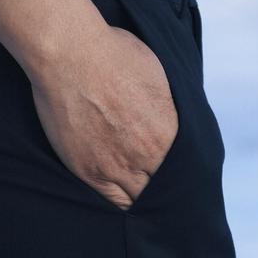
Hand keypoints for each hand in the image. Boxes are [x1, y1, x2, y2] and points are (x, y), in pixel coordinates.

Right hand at [30, 21, 178, 209]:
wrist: (72, 54)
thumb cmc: (112, 53)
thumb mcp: (158, 74)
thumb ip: (169, 105)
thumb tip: (173, 115)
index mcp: (170, 131)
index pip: (185, 169)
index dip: (180, 173)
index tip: (177, 174)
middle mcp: (148, 155)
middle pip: (164, 188)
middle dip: (163, 188)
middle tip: (160, 187)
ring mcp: (117, 166)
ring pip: (140, 199)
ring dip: (143, 197)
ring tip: (143, 198)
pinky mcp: (89, 171)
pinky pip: (111, 201)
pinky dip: (121, 204)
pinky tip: (124, 203)